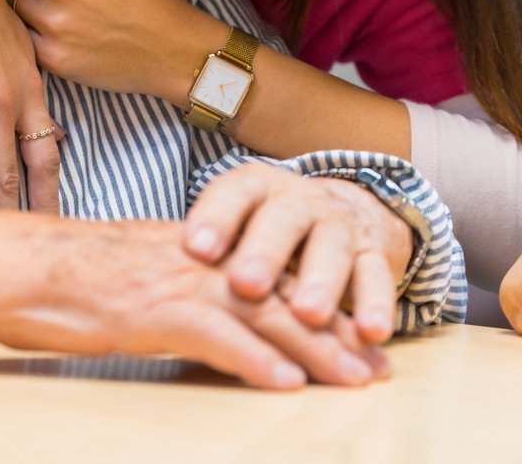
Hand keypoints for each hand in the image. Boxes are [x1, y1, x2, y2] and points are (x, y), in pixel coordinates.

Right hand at [0, 0, 60, 212]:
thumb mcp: (16, 42)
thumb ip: (22, 86)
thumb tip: (35, 123)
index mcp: (26, 90)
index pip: (44, 155)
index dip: (49, 197)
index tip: (55, 228)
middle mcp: (1, 101)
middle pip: (6, 175)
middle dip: (7, 222)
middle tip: (9, 264)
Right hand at [0, 207, 388, 389]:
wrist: (9, 263)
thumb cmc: (56, 275)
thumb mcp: (124, 274)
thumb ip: (165, 287)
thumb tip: (193, 316)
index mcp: (189, 248)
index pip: (268, 275)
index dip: (317, 304)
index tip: (355, 332)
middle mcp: (192, 258)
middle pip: (281, 293)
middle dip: (335, 331)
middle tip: (379, 363)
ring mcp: (173, 281)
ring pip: (262, 314)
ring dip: (316, 350)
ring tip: (357, 378)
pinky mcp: (149, 310)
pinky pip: (215, 337)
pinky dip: (255, 362)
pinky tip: (287, 384)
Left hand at [184, 163, 414, 345]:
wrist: (341, 208)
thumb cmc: (264, 227)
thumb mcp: (233, 224)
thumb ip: (203, 247)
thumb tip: (144, 277)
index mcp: (255, 188)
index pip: (232, 195)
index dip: (214, 219)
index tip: (193, 248)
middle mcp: (298, 201)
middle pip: (282, 220)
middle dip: (264, 252)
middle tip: (246, 285)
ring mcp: (338, 225)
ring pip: (331, 248)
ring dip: (320, 282)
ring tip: (307, 314)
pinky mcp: (374, 254)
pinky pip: (377, 276)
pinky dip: (376, 305)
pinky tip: (371, 334)